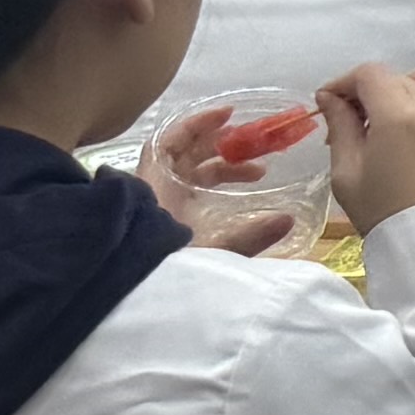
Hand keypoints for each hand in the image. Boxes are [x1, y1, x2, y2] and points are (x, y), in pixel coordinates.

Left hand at [137, 102, 302, 254]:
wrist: (127, 299)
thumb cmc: (163, 267)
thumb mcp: (210, 250)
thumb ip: (250, 236)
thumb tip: (288, 219)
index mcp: (157, 185)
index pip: (172, 140)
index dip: (199, 123)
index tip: (230, 115)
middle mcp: (155, 191)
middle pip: (185, 155)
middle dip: (222, 146)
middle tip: (255, 147)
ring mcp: (158, 207)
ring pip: (190, 175)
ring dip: (224, 168)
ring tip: (258, 174)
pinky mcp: (162, 224)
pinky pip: (188, 194)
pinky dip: (212, 189)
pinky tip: (237, 195)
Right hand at [319, 63, 414, 228]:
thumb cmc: (383, 212)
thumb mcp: (347, 172)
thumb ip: (340, 126)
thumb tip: (330, 97)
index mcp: (401, 114)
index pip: (370, 74)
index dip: (344, 82)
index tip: (328, 103)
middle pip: (396, 77)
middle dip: (368, 91)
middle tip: (349, 122)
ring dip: (401, 90)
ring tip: (382, 123)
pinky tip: (408, 132)